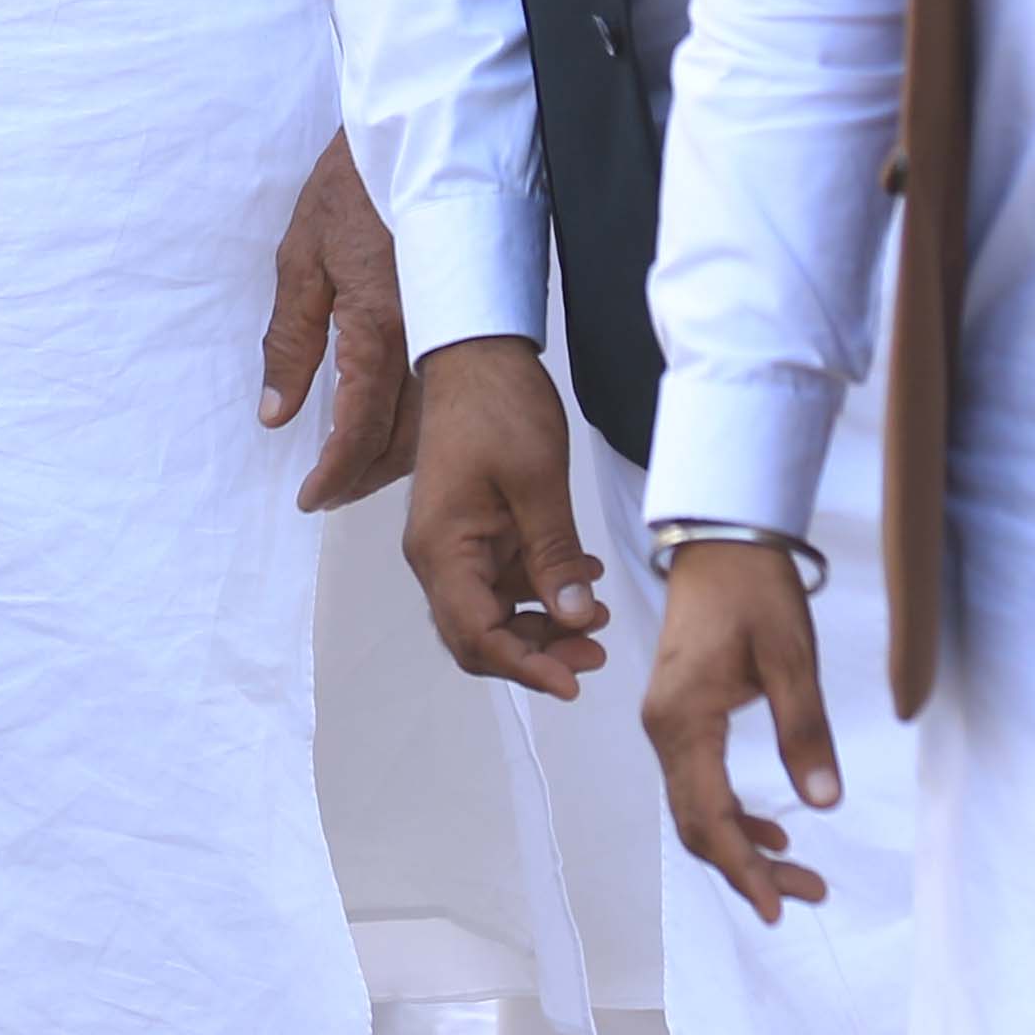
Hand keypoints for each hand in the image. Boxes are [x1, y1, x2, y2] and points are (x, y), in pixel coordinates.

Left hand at [257, 133, 413, 510]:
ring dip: (397, 457)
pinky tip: (400, 427)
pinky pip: (447, 392)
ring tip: (357, 470)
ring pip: (433, 424)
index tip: (313, 498)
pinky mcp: (461, 319)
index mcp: (375, 324)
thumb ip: (290, 341)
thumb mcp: (299, 259)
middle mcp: (421, 338)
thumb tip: (276, 413)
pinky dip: (423, 423)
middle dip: (365, 477)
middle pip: (402, 439)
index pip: (358, 425)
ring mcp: (449, 331)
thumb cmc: (352, 190)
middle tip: (328, 495)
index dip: (336, 472)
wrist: (415, 137)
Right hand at [400, 338, 607, 691]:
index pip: (474, 635)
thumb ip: (553, 555)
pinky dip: (541, 590)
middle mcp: (437, 554)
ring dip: (543, 624)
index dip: (523, 667)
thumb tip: (572, 617)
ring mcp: (455, 543)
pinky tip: (582, 580)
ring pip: (494, 612)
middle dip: (535, 653)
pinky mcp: (473, 530)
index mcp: (441, 547)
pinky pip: (503, 580)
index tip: (571, 682)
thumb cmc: (497, 405)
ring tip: (597, 618)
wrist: (478, 352)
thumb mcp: (537, 482)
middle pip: (478, 634)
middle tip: (592, 654)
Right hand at [641, 539, 837, 924]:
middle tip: (806, 895)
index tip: (776, 908)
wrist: (720, 540)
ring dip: (742, 847)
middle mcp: (665, 729)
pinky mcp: (682, 716)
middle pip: (697, 822)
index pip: (707, 815)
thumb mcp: (791, 656)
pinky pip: (699, 783)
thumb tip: (824, 801)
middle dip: (747, 869)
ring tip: (799, 876)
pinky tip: (771, 831)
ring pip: (697, 807)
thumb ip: (805, 730)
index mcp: (683, 718)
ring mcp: (668, 723)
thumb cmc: (755, 590)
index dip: (741, 869)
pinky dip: (732, 816)